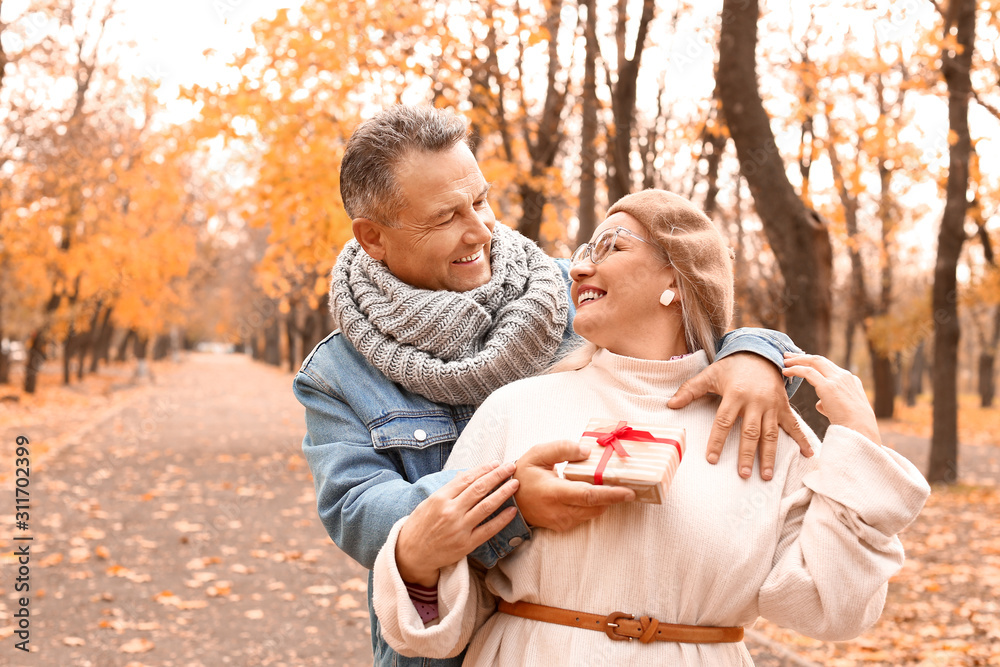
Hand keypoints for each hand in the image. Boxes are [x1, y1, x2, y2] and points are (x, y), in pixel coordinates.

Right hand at [395, 461, 518, 586]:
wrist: (411, 554)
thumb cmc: (420, 525)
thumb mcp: (429, 502)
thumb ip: (449, 489)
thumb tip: (466, 474)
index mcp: (440, 498)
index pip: (467, 479)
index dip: (484, 469)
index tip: (496, 463)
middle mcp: (450, 511)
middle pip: (479, 489)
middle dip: (497, 476)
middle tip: (511, 467)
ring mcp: (459, 528)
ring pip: (486, 506)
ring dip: (503, 493)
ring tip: (515, 483)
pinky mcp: (466, 544)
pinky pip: (488, 530)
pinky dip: (502, 520)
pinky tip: (512, 510)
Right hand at [513, 440, 634, 531]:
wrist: (510, 500)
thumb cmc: (523, 475)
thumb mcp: (537, 454)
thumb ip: (562, 449)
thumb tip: (587, 451)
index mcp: (553, 492)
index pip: (587, 495)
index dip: (610, 494)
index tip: (629, 492)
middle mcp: (560, 511)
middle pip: (596, 506)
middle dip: (614, 496)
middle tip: (630, 483)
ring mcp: (562, 522)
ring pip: (594, 512)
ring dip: (605, 500)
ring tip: (611, 483)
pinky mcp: (564, 526)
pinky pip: (586, 515)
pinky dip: (595, 504)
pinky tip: (595, 490)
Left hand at [667, 352, 812, 479]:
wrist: (760, 354)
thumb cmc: (732, 368)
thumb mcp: (710, 374)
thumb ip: (690, 389)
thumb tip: (670, 404)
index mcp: (735, 394)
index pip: (724, 421)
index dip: (717, 440)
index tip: (712, 459)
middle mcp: (755, 402)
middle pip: (750, 432)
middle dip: (747, 455)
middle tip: (743, 475)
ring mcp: (772, 405)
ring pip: (770, 434)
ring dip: (769, 456)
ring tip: (766, 476)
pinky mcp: (784, 407)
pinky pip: (794, 425)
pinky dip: (802, 439)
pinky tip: (808, 454)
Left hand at [781, 353, 881, 444]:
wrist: (860, 431)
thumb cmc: (852, 426)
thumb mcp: (842, 410)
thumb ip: (830, 403)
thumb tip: (819, 403)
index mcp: (850, 381)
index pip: (828, 367)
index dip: (813, 364)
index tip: (802, 363)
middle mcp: (844, 376)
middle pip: (820, 360)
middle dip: (803, 356)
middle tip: (789, 355)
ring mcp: (837, 380)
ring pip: (814, 361)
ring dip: (797, 360)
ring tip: (784, 360)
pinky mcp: (828, 386)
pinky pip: (808, 372)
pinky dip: (795, 369)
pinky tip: (785, 371)